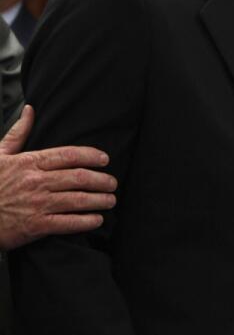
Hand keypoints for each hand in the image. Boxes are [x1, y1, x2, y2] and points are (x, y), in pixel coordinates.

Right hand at [0, 106, 118, 250]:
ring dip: (99, 200)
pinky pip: (67, 223)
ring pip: (77, 200)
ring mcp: (36, 204)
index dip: (91, 156)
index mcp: (29, 163)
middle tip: (113, 183)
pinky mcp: (35, 226)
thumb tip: (30, 109)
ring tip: (110, 200)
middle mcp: (36, 182)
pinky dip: (86, 221)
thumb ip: (18, 133)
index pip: (68, 155)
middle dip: (101, 180)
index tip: (105, 159)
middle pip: (79, 177)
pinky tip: (97, 220)